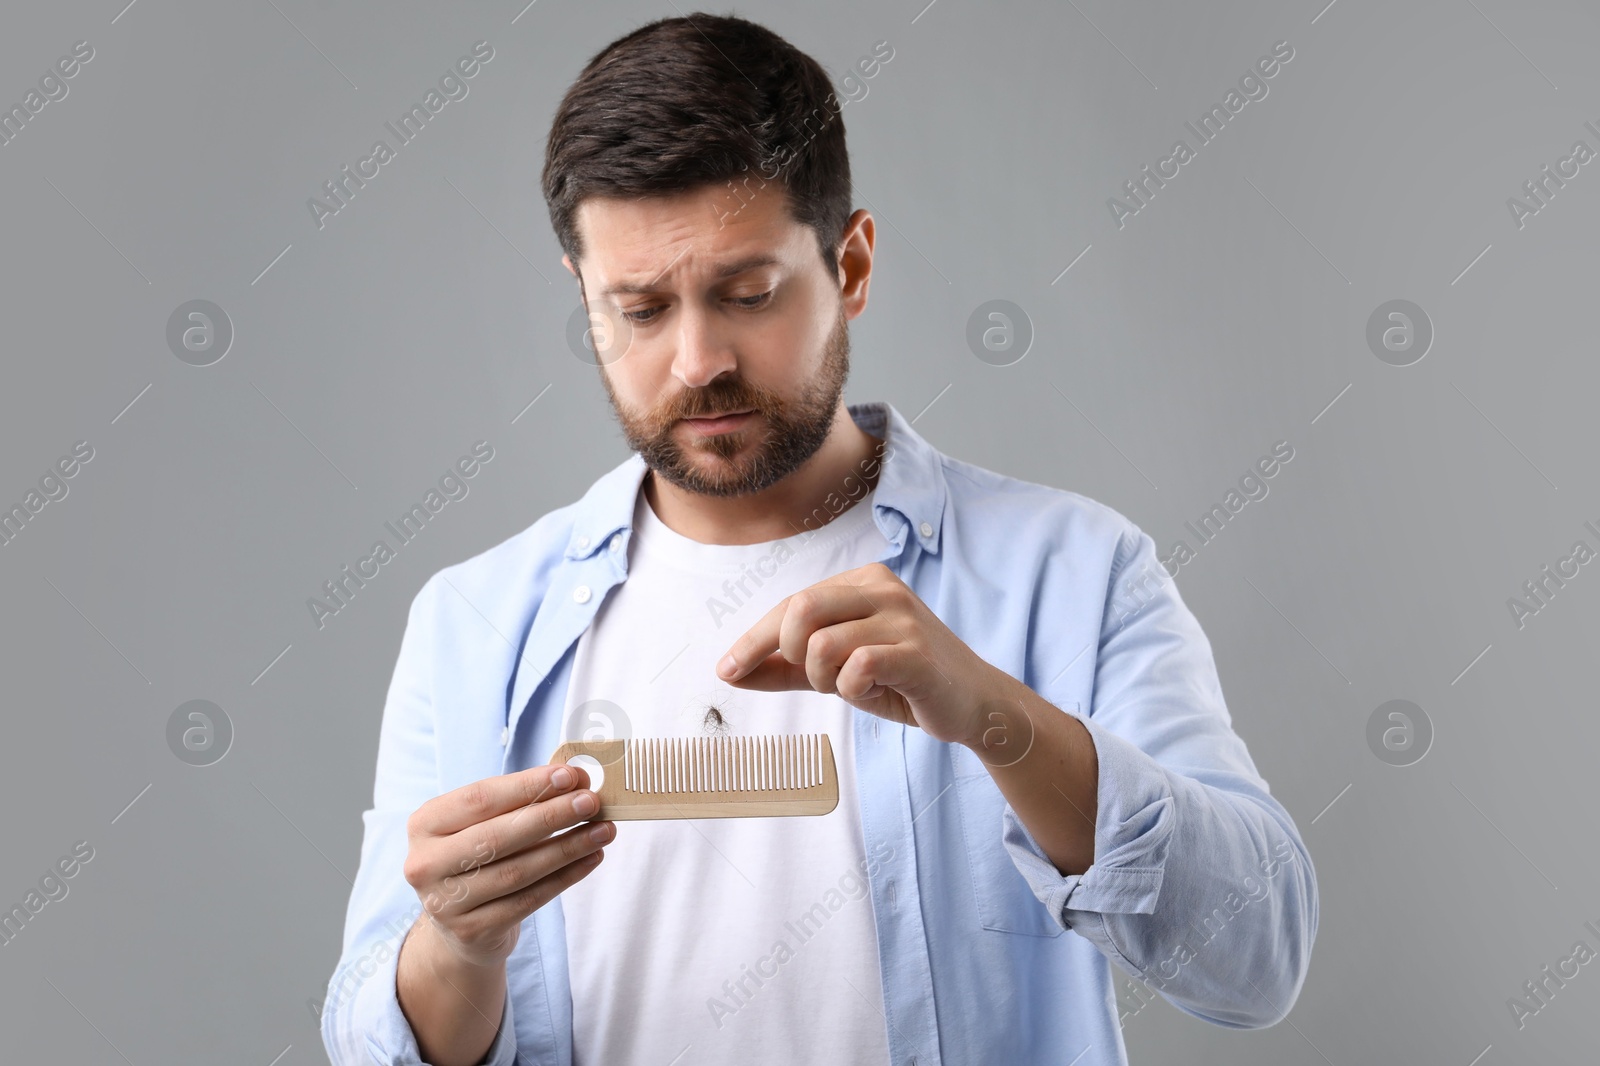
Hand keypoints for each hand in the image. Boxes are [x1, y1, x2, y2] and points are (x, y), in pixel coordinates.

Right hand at [401, 763, 613, 968]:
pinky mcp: (471, 931)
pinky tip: (592, 858)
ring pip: (517, 871)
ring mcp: (445, 902)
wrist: (458, 926)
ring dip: (567, 847)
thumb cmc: (477, 857)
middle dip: (551, 815)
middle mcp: (425, 863)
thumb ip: (519, 800)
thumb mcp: (481, 824)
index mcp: (424, 824)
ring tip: (603, 830)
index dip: (527, 786)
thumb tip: (574, 779)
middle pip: (497, 836)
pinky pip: (528, 900)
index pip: (479, 799)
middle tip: (591, 802)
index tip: (569, 775)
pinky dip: (565, 877)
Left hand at [715, 561, 1011, 749]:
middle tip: (814, 678)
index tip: (726, 671)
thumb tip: (730, 672)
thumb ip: (787, 668)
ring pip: (822, 644)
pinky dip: (852, 689)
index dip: (753, 640)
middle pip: (799, 610)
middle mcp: (882, 588)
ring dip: (824, 680)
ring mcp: (903, 617)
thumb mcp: (837, 671)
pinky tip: (875, 691)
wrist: (972, 704)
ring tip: (852, 687)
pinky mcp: (917, 652)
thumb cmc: (902, 681)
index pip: (791, 604)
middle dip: (789, 654)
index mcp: (862, 581)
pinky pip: (856, 668)